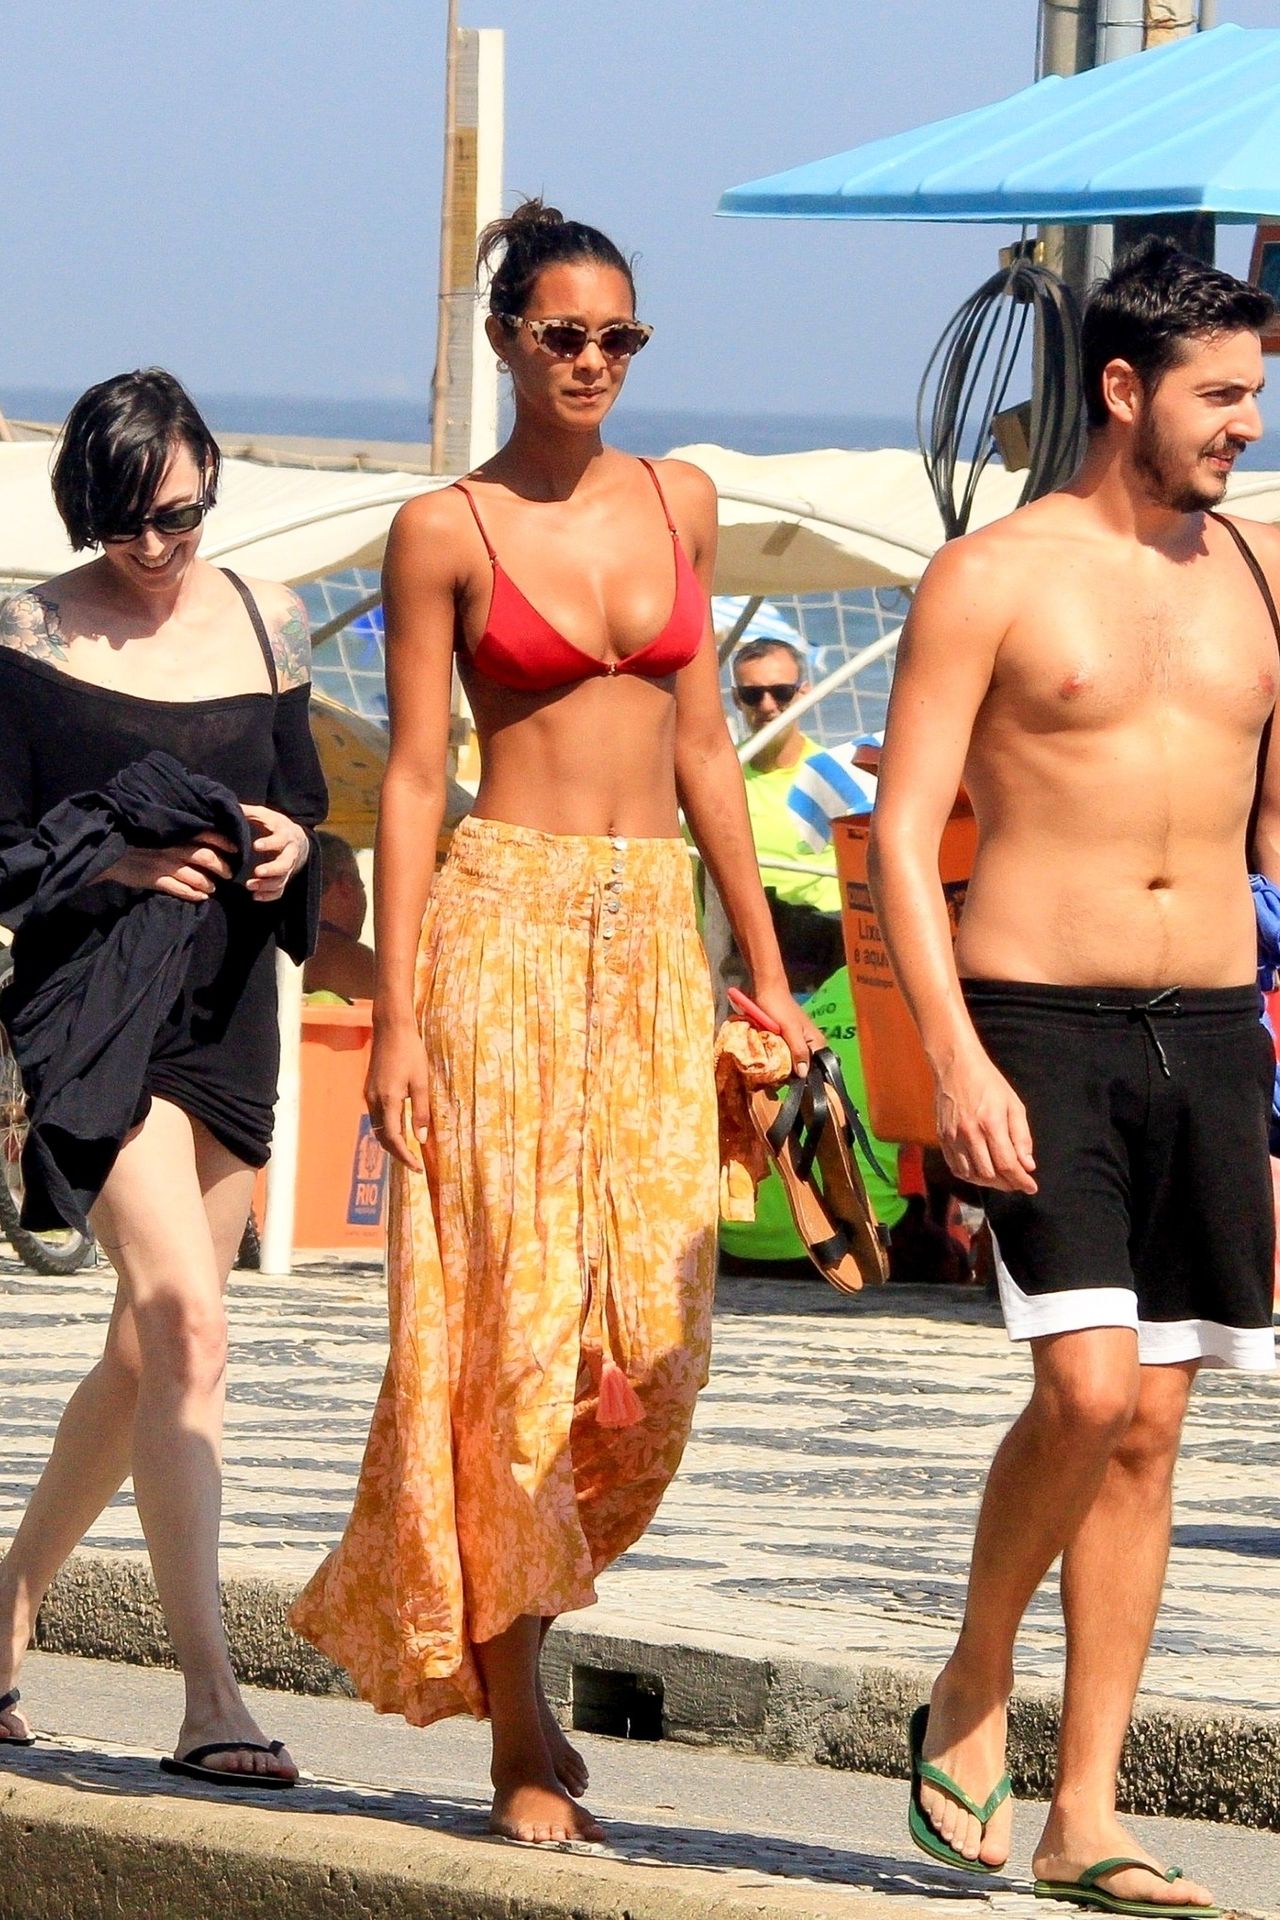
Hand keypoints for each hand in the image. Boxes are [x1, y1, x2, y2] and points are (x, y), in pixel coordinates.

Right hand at [102, 834, 236, 902]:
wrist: (111, 852)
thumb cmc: (137, 839)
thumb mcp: (160, 831)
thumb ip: (179, 834)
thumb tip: (204, 837)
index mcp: (176, 833)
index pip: (207, 834)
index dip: (225, 842)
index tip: (236, 850)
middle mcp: (173, 848)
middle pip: (207, 857)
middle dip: (223, 867)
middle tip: (229, 873)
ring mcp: (164, 865)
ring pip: (197, 877)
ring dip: (209, 884)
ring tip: (213, 888)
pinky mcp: (155, 880)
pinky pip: (180, 890)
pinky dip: (194, 894)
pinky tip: (201, 897)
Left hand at [241, 804, 308, 902]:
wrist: (297, 839)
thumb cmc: (275, 825)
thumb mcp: (265, 815)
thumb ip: (250, 812)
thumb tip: (230, 806)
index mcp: (284, 835)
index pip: (280, 840)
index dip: (270, 843)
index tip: (256, 845)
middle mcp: (289, 853)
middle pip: (285, 864)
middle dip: (271, 869)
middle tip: (256, 872)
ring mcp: (288, 868)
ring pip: (281, 880)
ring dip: (266, 885)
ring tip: (250, 886)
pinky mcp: (284, 878)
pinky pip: (280, 890)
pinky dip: (269, 896)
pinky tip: (255, 896)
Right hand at [365, 1021, 431, 1170]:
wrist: (391, 1029)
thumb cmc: (410, 1052)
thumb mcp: (421, 1082)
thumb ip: (421, 1112)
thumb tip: (421, 1139)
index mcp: (388, 1100)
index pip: (394, 1138)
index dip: (405, 1156)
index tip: (417, 1167)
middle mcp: (374, 1101)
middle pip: (382, 1137)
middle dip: (397, 1153)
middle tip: (414, 1163)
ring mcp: (369, 1095)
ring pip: (378, 1128)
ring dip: (392, 1142)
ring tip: (409, 1150)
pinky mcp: (369, 1090)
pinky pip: (377, 1117)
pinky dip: (387, 1128)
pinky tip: (401, 1129)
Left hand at [747, 979, 823, 1075]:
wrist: (766, 990)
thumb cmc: (779, 1007)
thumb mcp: (790, 1030)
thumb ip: (799, 1050)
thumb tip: (804, 1074)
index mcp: (817, 1042)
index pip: (817, 1069)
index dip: (807, 1079)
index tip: (794, 1088)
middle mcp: (810, 1044)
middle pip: (804, 1068)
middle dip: (793, 1076)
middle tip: (777, 1084)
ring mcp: (797, 1043)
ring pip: (793, 1063)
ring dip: (783, 1069)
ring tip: (771, 1078)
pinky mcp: (786, 1041)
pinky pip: (785, 1056)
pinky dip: (778, 1061)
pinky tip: (769, 1066)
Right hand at [935, 1046, 1036, 1192]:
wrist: (956, 1066)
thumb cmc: (989, 1083)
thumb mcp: (1014, 1105)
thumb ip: (1022, 1137)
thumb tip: (1027, 1165)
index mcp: (991, 1124)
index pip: (1007, 1164)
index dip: (1021, 1180)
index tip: (1032, 1187)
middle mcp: (969, 1134)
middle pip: (989, 1174)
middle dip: (1007, 1184)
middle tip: (1018, 1182)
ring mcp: (952, 1137)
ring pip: (971, 1175)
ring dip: (989, 1183)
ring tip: (1002, 1179)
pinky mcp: (942, 1138)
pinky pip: (956, 1167)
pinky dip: (970, 1176)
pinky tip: (982, 1172)